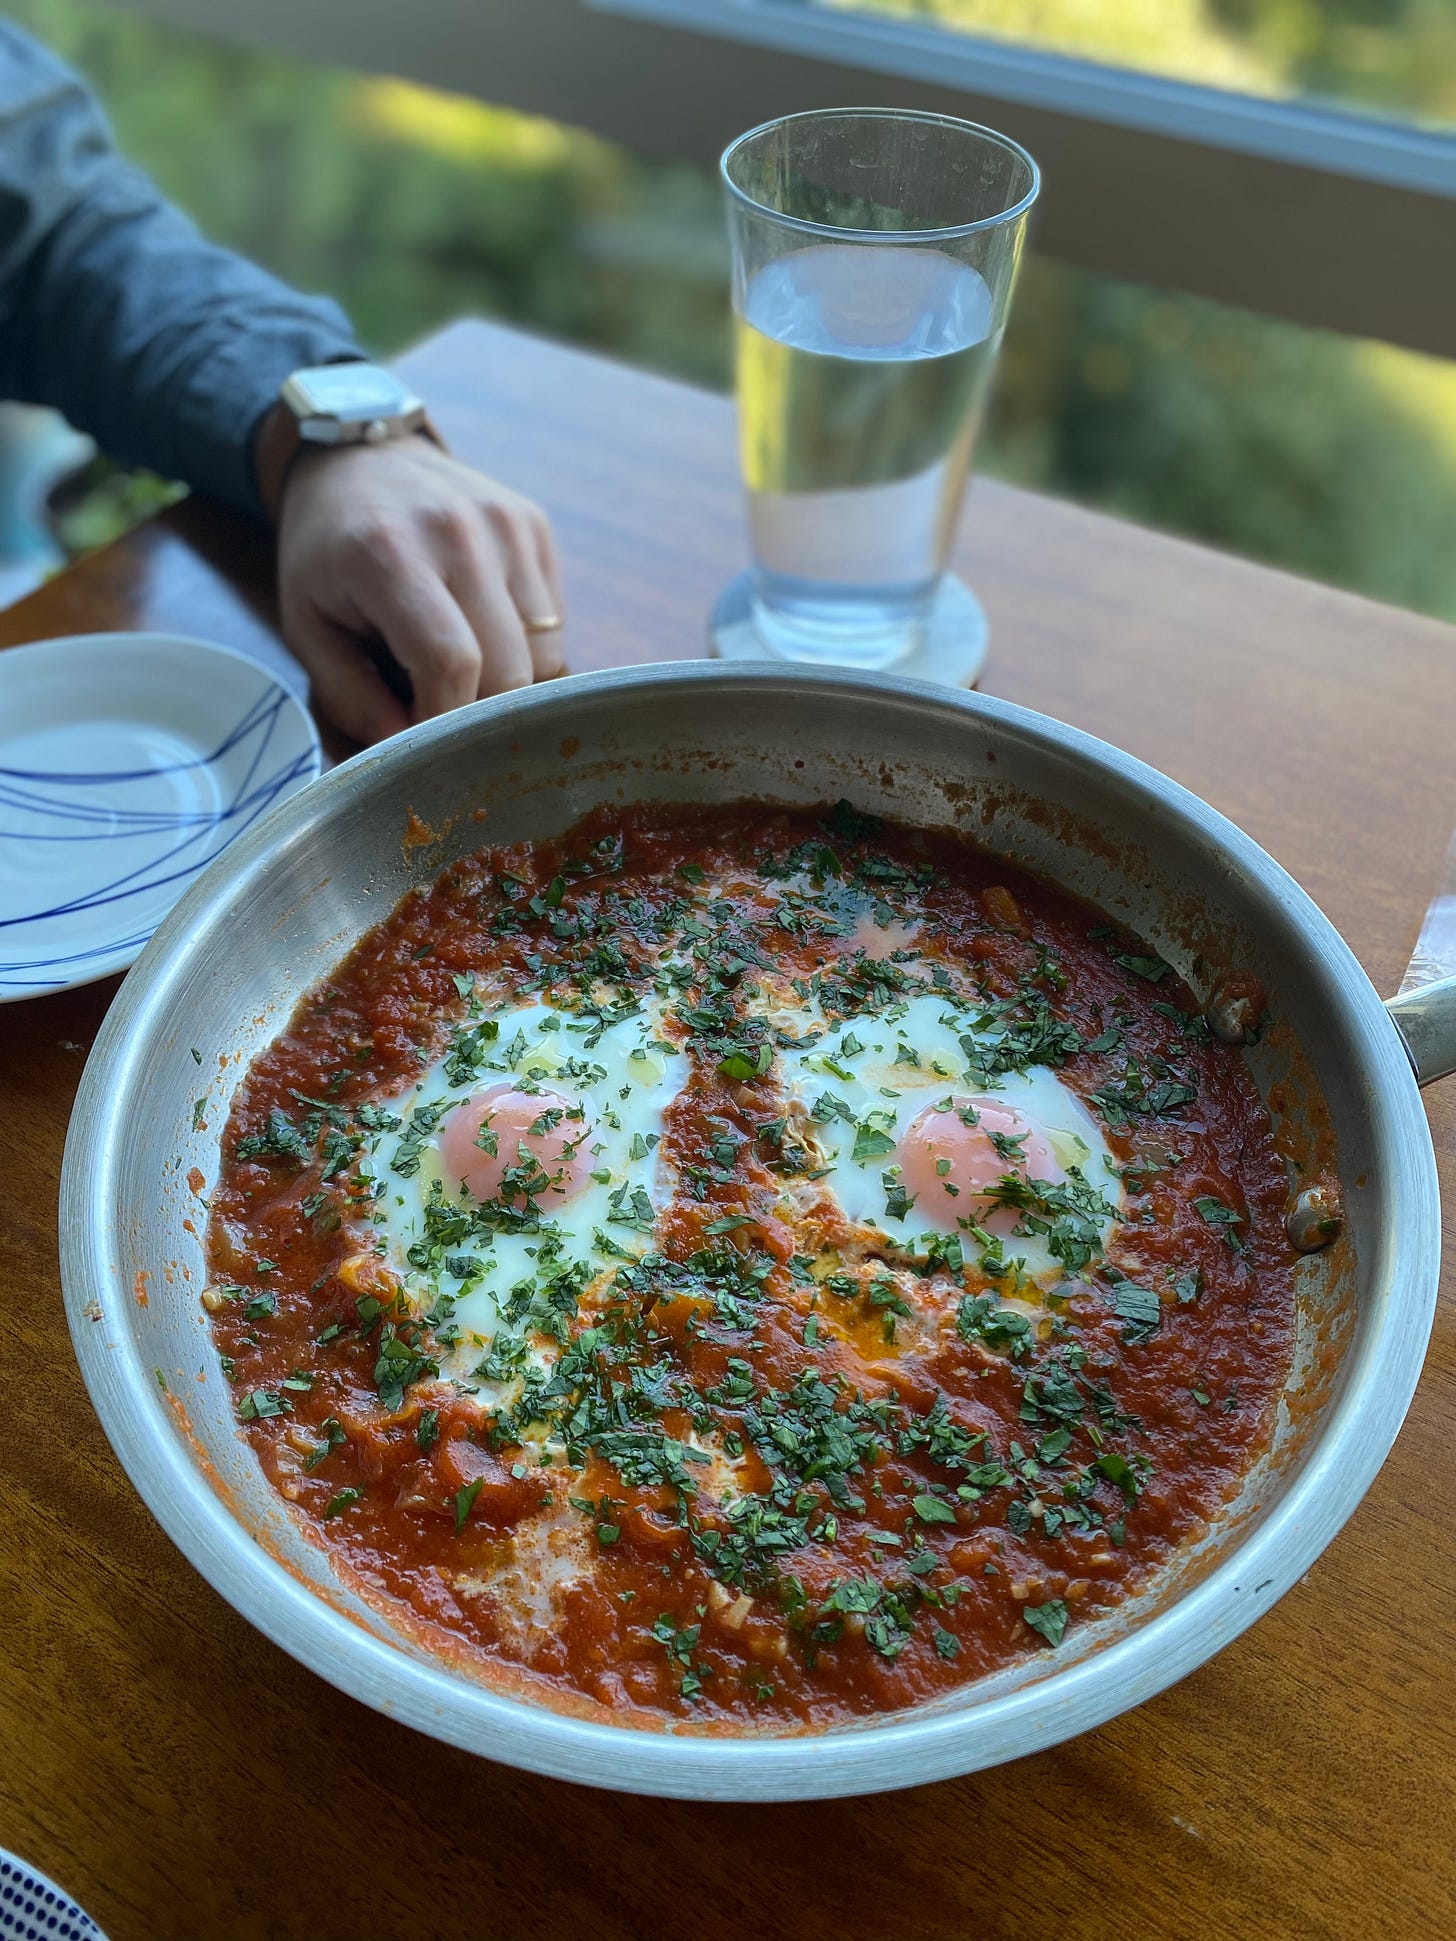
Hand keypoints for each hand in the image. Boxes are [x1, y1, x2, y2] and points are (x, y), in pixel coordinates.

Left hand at [275, 433, 564, 744]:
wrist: (361, 459)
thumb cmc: (327, 554)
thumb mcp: (308, 627)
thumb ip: (350, 697)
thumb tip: (405, 751)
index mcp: (390, 554)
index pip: (451, 662)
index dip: (445, 721)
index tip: (428, 749)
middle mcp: (459, 532)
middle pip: (508, 669)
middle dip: (480, 715)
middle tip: (445, 720)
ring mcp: (507, 525)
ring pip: (544, 655)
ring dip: (508, 688)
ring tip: (463, 677)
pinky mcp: (535, 526)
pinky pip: (554, 624)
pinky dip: (526, 652)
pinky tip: (484, 637)